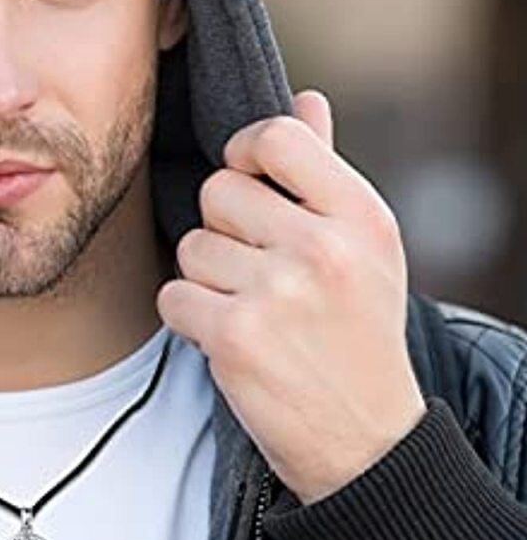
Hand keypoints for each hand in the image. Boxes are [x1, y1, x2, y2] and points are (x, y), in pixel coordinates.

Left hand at [156, 89, 427, 503]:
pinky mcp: (234, 336)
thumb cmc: (357, 332)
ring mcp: (278, 292)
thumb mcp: (364, 249)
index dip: (245, 153)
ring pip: (190, 245)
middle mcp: (323, 248)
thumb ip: (324, 173)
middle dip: (225, 228)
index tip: (249, 180)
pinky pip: (172, 295)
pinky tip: (230, 339)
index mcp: (361, 216)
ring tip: (253, 310)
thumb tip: (305, 99)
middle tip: (262, 272)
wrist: (367, 441)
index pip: (277, 137)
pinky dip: (189, 319)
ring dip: (206, 278)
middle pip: (217, 191)